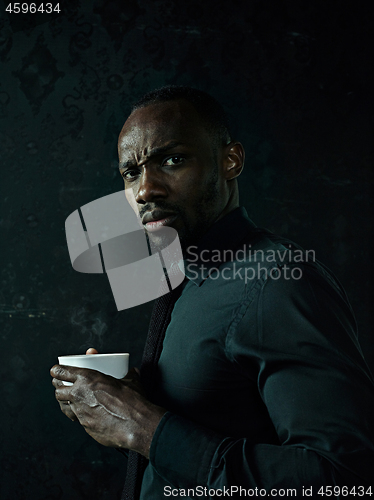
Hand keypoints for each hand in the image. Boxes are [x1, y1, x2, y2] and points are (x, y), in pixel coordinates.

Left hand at [50, 361, 165, 457]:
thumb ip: (129, 375)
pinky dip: (79, 415)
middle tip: (62, 385)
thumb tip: (133, 372)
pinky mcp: (85, 426)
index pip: (62, 372)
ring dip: (65, 402)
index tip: (55, 371)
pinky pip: (77, 419)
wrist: (136, 425)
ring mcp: (80, 412)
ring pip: (64, 406)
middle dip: (58, 387)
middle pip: (58, 390)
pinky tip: (86, 414)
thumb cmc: (133, 401)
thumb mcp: (131, 382)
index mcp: (88, 378)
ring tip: (70, 400)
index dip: (56, 371)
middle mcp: (80, 394)